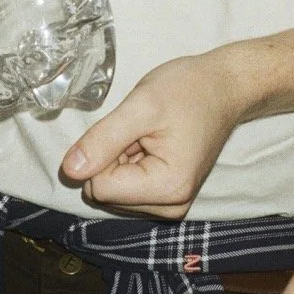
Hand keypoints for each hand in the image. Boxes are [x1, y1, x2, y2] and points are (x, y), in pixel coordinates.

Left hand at [61, 51, 244, 218]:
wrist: (225, 86)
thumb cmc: (188, 89)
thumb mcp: (141, 105)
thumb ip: (102, 140)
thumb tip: (68, 171)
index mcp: (168, 189)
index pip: (100, 188)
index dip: (104, 153)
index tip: (131, 129)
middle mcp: (171, 207)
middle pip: (106, 193)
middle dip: (114, 157)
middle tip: (141, 130)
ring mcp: (172, 204)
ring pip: (114, 192)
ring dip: (122, 159)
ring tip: (150, 134)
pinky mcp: (170, 196)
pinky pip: (128, 188)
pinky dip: (132, 162)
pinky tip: (152, 142)